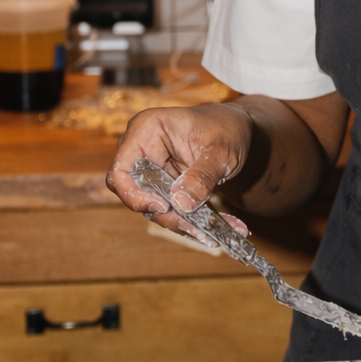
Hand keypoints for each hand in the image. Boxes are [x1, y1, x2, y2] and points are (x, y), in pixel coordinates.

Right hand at [105, 103, 254, 239]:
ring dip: (180, 221)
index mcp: (147, 129)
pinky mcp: (163, 185)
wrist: (239, 131)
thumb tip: (181, 203)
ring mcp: (151, 169)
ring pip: (153, 206)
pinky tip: (215, 229)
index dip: (133, 195)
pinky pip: (169, 209)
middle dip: (164, 214)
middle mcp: (142, 149)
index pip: (121, 171)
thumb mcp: (220, 150)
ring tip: (211, 231)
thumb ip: (202, 176)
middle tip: (195, 227)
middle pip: (136, 194)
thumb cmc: (227, 130)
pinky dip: (190, 220)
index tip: (163, 207)